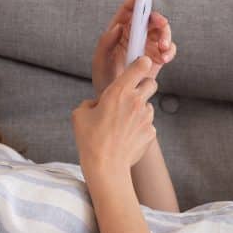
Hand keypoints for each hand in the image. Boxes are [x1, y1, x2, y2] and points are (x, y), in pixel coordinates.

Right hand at [72, 56, 158, 173]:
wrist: (106, 168)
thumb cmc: (90, 140)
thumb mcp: (80, 115)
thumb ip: (91, 102)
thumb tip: (98, 103)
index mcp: (119, 92)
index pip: (141, 65)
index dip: (140, 63)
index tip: (137, 66)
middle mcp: (136, 101)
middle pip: (152, 83)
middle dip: (143, 86)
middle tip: (130, 96)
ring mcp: (146, 117)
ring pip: (149, 106)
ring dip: (139, 110)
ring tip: (123, 124)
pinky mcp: (151, 132)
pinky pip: (147, 124)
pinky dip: (139, 128)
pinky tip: (126, 137)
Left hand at [92, 0, 176, 96]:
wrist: (116, 99)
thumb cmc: (104, 78)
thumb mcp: (100, 61)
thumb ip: (106, 42)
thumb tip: (119, 26)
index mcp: (119, 30)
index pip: (128, 10)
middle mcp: (135, 34)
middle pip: (150, 18)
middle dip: (158, 19)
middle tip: (161, 24)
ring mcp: (147, 45)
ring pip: (162, 31)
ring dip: (166, 35)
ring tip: (163, 47)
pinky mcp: (157, 57)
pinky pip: (168, 48)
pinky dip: (170, 50)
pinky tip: (165, 58)